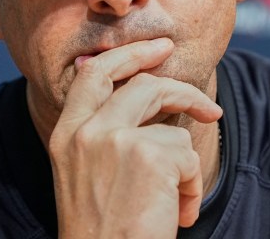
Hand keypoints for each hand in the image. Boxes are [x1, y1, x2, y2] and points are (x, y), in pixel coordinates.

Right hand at [48, 38, 222, 237]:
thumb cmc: (103, 234)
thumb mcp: (87, 176)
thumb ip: (104, 136)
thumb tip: (150, 97)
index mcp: (65, 134)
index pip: (93, 73)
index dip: (127, 55)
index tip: (156, 49)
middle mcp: (85, 130)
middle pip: (139, 81)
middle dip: (175, 81)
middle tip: (204, 98)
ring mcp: (114, 139)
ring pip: (170, 118)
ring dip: (187, 157)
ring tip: (182, 195)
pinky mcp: (148, 155)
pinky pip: (188, 154)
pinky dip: (192, 186)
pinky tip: (178, 215)